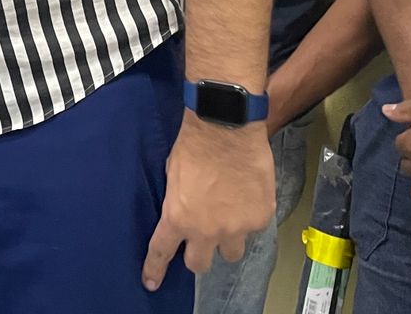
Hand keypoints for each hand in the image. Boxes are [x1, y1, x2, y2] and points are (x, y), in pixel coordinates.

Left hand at [143, 115, 274, 290]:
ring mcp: (236, 228)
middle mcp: (207, 230)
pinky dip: (248, 218)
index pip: (162, 251)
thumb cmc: (194, 145)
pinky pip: (253, 229)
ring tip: (227, 217)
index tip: (151, 282)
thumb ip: (177, 201)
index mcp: (178, 217)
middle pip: (200, 264)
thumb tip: (183, 211)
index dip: (155, 269)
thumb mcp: (172, 174)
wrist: (227, 127)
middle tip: (201, 240)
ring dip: (226, 240)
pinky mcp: (260, 219)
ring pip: (230, 252)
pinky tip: (245, 197)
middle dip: (198, 254)